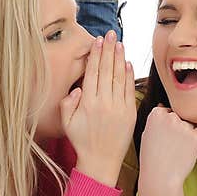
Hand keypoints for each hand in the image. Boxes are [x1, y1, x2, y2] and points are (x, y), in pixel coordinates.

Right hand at [60, 30, 135, 187]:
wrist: (101, 162)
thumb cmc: (82, 141)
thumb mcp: (66, 123)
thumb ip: (68, 103)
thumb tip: (78, 87)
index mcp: (87, 103)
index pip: (93, 72)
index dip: (96, 55)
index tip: (97, 41)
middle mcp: (104, 103)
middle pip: (107, 70)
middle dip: (109, 49)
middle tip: (110, 34)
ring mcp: (119, 108)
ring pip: (119, 77)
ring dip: (119, 58)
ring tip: (119, 43)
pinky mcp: (130, 113)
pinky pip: (129, 90)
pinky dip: (129, 75)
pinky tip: (127, 62)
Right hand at [137, 104, 196, 195]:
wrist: (161, 178)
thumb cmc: (152, 159)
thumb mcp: (147, 134)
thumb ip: (156, 119)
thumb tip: (164, 107)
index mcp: (155, 114)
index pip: (166, 111)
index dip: (165, 125)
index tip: (162, 137)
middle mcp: (170, 116)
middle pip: (179, 116)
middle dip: (177, 127)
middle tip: (169, 144)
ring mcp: (184, 125)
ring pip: (189, 124)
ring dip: (186, 134)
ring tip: (176, 150)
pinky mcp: (196, 136)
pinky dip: (195, 141)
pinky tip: (184, 151)